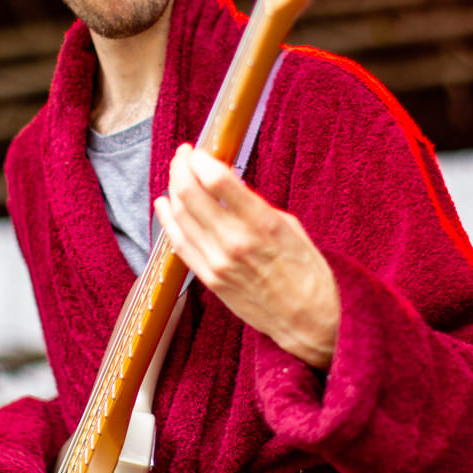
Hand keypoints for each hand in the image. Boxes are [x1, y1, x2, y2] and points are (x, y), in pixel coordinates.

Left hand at [154, 144, 339, 367]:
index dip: (200, 158)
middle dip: (181, 167)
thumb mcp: (291, 228)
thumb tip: (231, 188)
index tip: (199, 149)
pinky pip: (178, 244)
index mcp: (261, 224)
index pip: (216, 179)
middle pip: (190, 193)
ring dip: (173, 188)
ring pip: (179, 216)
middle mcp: (234, 242)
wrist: (308, 322)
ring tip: (176, 174)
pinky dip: (167, 220)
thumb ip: (257, 207)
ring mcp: (217, 263)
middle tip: (183, 155)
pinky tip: (163, 204)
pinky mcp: (209, 280)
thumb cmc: (309, 274)